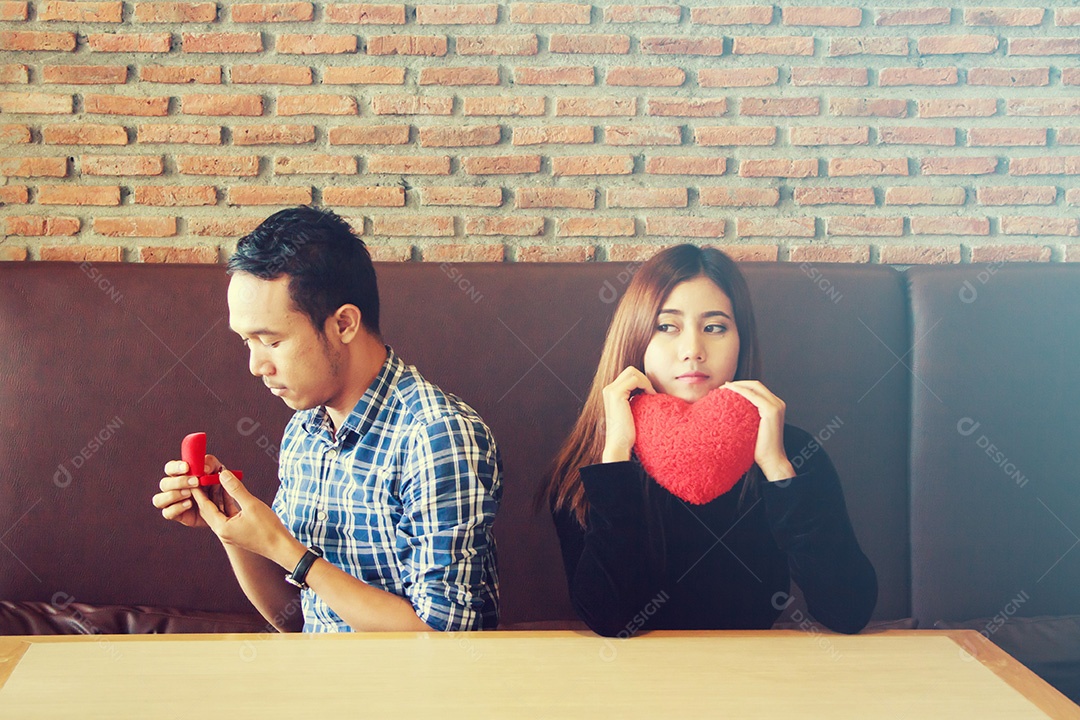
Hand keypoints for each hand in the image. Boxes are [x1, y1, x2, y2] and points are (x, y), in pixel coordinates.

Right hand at [153, 453, 237, 528]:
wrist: (224, 505)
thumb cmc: (218, 484)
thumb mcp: (217, 470)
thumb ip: (211, 464)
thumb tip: (204, 468)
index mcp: (180, 474)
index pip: (170, 468)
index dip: (175, 467)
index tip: (187, 467)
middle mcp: (173, 487)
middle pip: (164, 483)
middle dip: (178, 482)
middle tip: (195, 482)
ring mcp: (172, 502)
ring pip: (159, 499)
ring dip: (173, 495)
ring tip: (189, 494)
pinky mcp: (176, 514)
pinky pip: (167, 513)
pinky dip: (176, 508)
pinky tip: (189, 504)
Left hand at [189, 467, 304, 569]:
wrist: (281, 547)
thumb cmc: (268, 528)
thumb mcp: (251, 505)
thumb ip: (235, 489)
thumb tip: (223, 474)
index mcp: (222, 527)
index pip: (204, 506)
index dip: (199, 491)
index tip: (194, 478)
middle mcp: (222, 531)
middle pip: (208, 510)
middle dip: (206, 493)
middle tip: (203, 477)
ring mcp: (230, 532)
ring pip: (218, 512)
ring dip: (217, 497)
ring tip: (216, 480)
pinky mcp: (238, 531)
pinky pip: (227, 515)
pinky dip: (227, 503)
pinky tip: (230, 492)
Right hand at [601, 367, 656, 462]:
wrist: (620, 444)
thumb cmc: (627, 431)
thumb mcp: (631, 410)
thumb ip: (633, 398)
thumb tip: (646, 390)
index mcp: (611, 392)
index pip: (628, 375)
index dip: (642, 381)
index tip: (650, 394)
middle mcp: (608, 389)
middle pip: (630, 370)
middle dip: (644, 379)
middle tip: (652, 393)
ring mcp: (611, 391)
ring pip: (632, 372)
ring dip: (646, 382)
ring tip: (652, 395)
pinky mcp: (616, 394)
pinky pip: (634, 380)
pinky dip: (645, 385)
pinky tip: (650, 396)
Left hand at [722, 381, 795, 481]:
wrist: (771, 460)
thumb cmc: (761, 449)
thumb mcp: (753, 428)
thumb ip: (749, 417)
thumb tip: (732, 413)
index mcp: (775, 407)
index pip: (757, 390)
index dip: (742, 386)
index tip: (727, 389)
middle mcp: (778, 404)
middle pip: (756, 385)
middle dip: (739, 383)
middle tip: (723, 387)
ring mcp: (776, 406)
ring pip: (754, 387)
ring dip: (737, 385)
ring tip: (723, 389)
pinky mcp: (771, 411)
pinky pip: (752, 396)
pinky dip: (740, 391)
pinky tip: (729, 392)